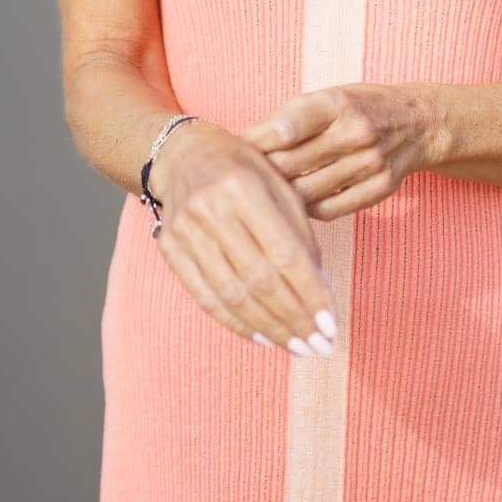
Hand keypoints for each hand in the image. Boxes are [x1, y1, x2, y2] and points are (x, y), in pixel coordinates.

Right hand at [147, 120, 338, 354]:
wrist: (182, 154)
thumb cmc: (242, 167)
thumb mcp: (278, 181)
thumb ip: (299, 231)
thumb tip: (320, 289)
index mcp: (244, 186)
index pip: (284, 253)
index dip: (310, 293)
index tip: (331, 324)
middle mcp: (211, 210)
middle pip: (259, 279)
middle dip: (294, 319)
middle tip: (321, 346)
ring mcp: (186, 232)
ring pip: (232, 295)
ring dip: (269, 328)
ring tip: (297, 347)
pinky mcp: (171, 250)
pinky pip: (206, 297)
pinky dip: (236, 323)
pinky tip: (263, 337)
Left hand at [238, 83, 440, 219]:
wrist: (419, 122)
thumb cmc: (360, 107)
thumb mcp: (329, 97)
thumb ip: (290, 119)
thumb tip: (244, 143)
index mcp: (337, 102)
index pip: (287, 125)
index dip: (255, 141)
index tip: (233, 151)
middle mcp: (356, 132)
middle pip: (291, 164)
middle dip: (262, 172)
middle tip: (240, 179)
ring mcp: (371, 163)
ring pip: (306, 192)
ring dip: (281, 195)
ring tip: (264, 195)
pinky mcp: (380, 189)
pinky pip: (329, 210)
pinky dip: (307, 209)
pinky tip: (297, 203)